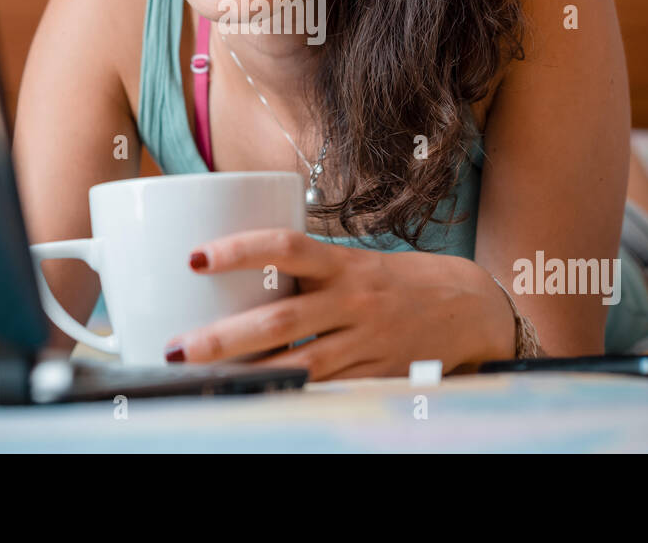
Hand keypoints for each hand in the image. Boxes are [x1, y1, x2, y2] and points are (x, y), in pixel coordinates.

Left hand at [162, 228, 513, 380]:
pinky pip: (324, 390)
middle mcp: (353, 301)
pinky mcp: (375, 378)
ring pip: (298, 363)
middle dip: (225, 337)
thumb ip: (304, 268)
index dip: (239, 249)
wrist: (469, 306)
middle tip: (178, 347)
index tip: (194, 258)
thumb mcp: (353, 262)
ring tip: (202, 380)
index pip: (286, 246)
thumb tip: (233, 269)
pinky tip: (257, 400)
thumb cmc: (395, 280)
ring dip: (247, 375)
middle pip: (281, 318)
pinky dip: (288, 395)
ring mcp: (365, 343)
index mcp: (343, 264)